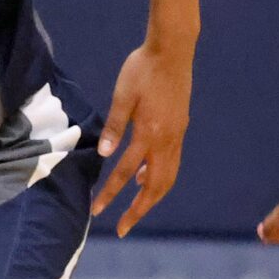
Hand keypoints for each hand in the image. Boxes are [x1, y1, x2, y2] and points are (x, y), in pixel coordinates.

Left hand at [89, 39, 190, 236]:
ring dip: (151, 197)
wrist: (173, 50)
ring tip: (135, 209)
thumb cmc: (143, 69)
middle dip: (138, 210)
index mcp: (149, 133)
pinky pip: (171, 163)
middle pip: (155, 187)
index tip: (97, 211)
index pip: (125, 172)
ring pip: (167, 178)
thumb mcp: (122, 95)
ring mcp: (177, 136)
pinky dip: (159, 178)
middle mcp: (167, 140)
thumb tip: (103, 155)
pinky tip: (144, 177)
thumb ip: (114, 126)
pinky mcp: (180, 129)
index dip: (110, 193)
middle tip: (122, 228)